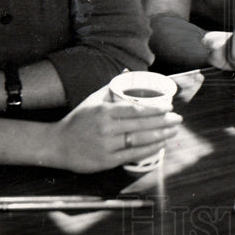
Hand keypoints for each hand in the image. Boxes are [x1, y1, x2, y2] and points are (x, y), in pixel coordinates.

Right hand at [44, 86, 182, 172]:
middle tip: (178, 119)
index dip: (155, 109)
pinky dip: (148, 150)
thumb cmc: (78, 120)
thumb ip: (112, 88)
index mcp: (104, 112)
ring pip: (139, 141)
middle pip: (141, 125)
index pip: (135, 110)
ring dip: (160, 136)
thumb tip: (129, 72)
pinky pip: (132, 155)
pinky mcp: (106, 161)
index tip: (169, 107)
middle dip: (163, 122)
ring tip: (173, 131)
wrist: (57, 144)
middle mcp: (106, 129)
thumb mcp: (92, 100)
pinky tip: (160, 145)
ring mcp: (106, 146)